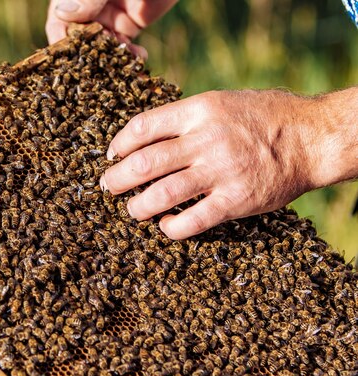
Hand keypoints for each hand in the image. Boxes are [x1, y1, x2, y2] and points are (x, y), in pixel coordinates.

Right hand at [45, 0, 177, 57]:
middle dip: (88, 59)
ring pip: (103, 48)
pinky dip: (130, 57)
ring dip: (111, 61)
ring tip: (123, 67)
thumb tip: (62, 12)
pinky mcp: (128, 25)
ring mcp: (107, 18)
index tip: (67, 61)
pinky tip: (137, 60)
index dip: (60, 43)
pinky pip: (124, 46)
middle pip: (80, 41)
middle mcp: (87, 10)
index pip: (58, 23)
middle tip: (98, 72)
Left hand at [100, 90, 324, 239]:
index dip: (119, 143)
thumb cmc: (262, 117)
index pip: (143, 127)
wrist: (310, 138)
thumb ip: (184, 117)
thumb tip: (142, 135)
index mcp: (199, 111)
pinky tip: (165, 225)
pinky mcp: (234, 201)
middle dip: (117, 179)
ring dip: (137, 207)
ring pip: (161, 195)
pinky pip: (191, 222)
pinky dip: (170, 228)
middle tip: (109, 187)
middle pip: (144, 163)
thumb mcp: (220, 102)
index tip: (112, 155)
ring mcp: (220, 172)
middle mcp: (206, 140)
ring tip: (133, 210)